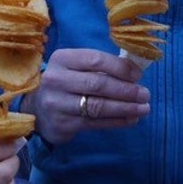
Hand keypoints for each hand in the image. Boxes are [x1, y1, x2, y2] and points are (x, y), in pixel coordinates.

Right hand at [26, 47, 149, 144]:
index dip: (120, 68)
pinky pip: (95, 123)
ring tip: (143, 109)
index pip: (95, 60)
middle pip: (98, 84)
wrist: (37, 108)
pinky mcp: (62, 124)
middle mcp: (56, 80)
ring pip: (98, 106)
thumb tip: (135, 72)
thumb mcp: (75, 67)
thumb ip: (100, 67)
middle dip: (126, 90)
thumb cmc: (66, 83)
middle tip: (145, 95)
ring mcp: (57, 104)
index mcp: (62, 59)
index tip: (138, 76)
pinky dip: (117, 121)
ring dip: (125, 108)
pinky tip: (131, 119)